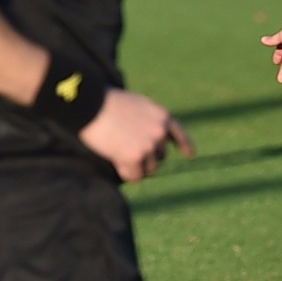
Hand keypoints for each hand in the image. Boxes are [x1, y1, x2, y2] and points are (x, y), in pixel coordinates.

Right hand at [78, 89, 194, 181]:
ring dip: (135, 166)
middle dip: (145, 157)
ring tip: (117, 150)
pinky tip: (114, 159)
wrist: (91, 104)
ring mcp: (149, 146)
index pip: (179, 134)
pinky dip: (125, 173)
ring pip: (148, 169)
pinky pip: (134, 177)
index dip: (184, 145)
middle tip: (124, 147)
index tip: (190, 155)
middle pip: (160, 157)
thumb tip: (152, 137)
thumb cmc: (107, 103)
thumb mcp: (136, 105)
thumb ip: (147, 119)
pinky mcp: (136, 158)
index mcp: (162, 116)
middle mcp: (160, 132)